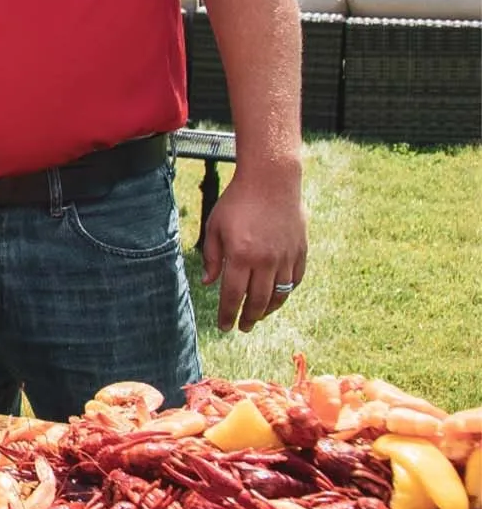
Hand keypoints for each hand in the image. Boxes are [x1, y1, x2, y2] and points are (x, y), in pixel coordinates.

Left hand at [200, 169, 307, 332]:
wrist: (271, 181)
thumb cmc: (237, 202)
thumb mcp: (215, 226)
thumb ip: (213, 257)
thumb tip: (208, 283)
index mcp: (240, 255)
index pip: (233, 296)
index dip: (228, 314)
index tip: (224, 327)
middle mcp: (265, 260)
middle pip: (257, 301)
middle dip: (248, 318)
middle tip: (242, 327)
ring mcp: (286, 257)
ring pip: (278, 295)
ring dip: (267, 310)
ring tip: (258, 316)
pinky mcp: (300, 252)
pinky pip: (294, 281)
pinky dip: (285, 293)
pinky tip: (276, 297)